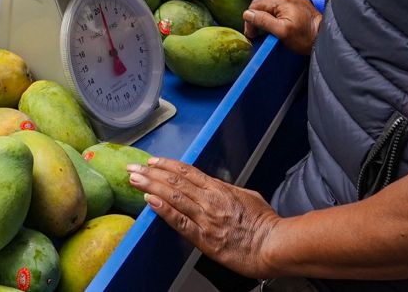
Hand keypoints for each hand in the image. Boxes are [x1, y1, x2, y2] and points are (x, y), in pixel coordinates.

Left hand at [128, 158, 282, 279]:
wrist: (275, 246)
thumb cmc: (265, 224)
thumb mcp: (247, 197)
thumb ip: (227, 190)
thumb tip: (215, 186)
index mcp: (219, 189)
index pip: (187, 171)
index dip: (166, 165)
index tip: (151, 161)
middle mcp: (210, 200)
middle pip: (175, 181)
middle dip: (150, 173)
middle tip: (132, 167)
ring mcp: (206, 218)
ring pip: (173, 197)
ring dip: (150, 186)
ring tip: (134, 179)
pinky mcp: (205, 238)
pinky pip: (180, 221)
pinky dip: (164, 210)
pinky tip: (150, 202)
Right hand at [243, 0, 321, 55]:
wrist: (325, 38)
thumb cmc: (304, 37)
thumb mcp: (281, 32)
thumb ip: (263, 21)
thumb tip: (247, 14)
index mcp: (281, 0)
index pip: (255, 5)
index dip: (250, 19)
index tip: (252, 34)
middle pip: (262, 3)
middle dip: (256, 17)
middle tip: (256, 34)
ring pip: (271, 5)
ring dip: (265, 16)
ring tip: (266, 30)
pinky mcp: (299, 4)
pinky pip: (281, 6)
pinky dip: (275, 14)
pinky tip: (278, 24)